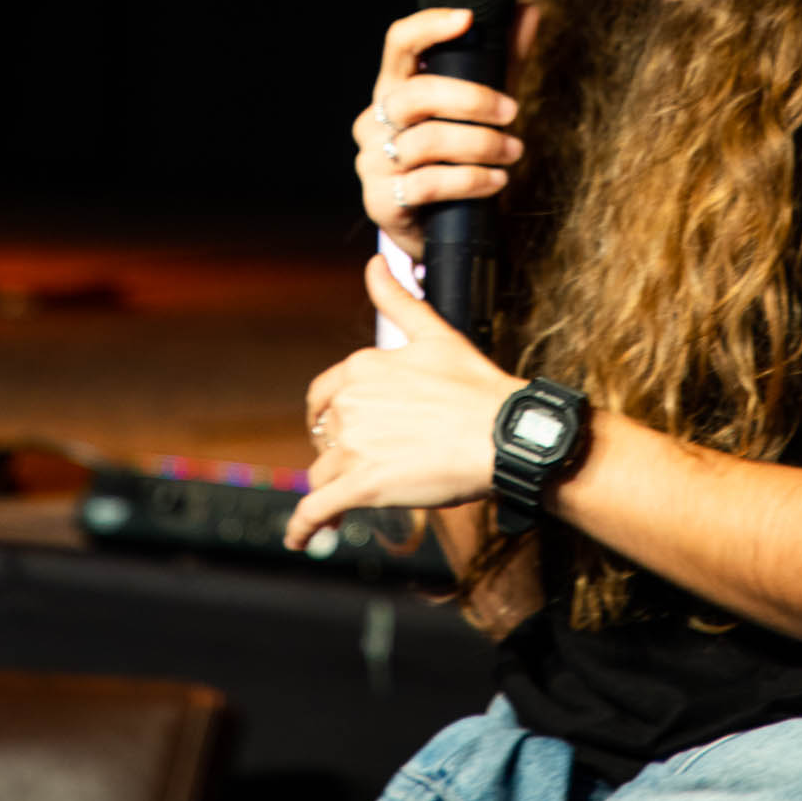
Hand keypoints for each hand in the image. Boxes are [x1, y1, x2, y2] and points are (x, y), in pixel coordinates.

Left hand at [282, 252, 520, 548]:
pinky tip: (299, 538)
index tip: (343, 430)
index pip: (323, 395)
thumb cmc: (476, 387)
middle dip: (339, 451)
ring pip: (322, 472)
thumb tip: (375, 263)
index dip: (330, 415)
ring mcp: (353, 445)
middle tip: (365, 464)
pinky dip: (302, 526)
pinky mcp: (361, 485)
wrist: (502, 434)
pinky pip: (316, 509)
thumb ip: (398, 299)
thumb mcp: (435, 334)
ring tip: (344, 504)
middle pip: (324, 437)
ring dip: (330, 487)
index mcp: (362, 367)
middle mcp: (349, 403)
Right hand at [352, 6, 527, 262]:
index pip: (398, 44)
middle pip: (415, 94)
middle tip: (512, 111)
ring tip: (513, 151)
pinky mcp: (382, 200)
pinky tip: (496, 180)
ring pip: (425, 141)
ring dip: (479, 145)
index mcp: (394, 87)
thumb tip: (528, 11)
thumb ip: (502, 60)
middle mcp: (375, 119)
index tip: (467, 18)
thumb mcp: (480, 106)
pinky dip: (470, 180)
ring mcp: (373, 160)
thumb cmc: (456, 154)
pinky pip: (428, 184)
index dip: (428, 26)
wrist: (434, 223)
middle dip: (471, 100)